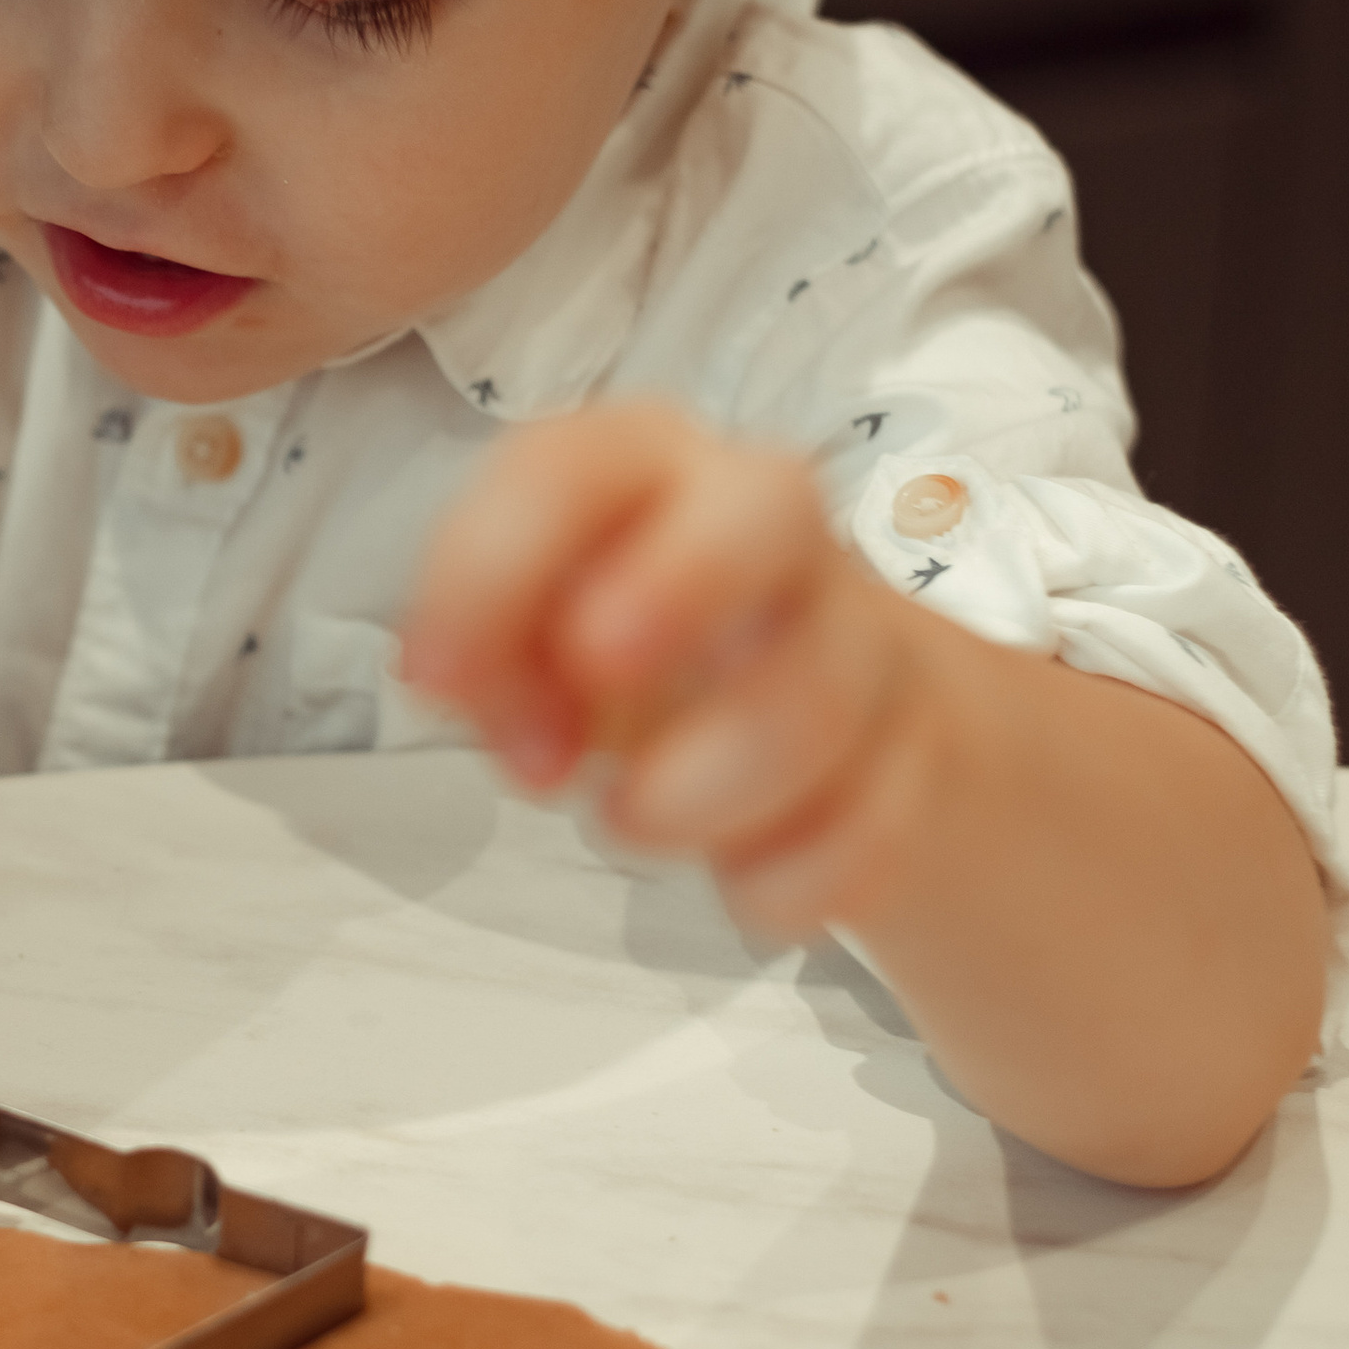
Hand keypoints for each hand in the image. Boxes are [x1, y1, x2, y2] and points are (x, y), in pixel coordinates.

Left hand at [400, 399, 941, 931]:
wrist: (821, 713)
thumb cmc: (640, 649)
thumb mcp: (532, 641)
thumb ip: (484, 648)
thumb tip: (457, 681)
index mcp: (649, 467)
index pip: (571, 467)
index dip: (489, 571)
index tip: (432, 683)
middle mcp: (769, 523)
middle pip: (772, 504)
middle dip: (676, 591)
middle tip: (588, 695)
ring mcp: (860, 635)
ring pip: (821, 692)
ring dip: (701, 790)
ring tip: (627, 821)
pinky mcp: (916, 753)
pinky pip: (868, 826)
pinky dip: (784, 880)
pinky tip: (739, 882)